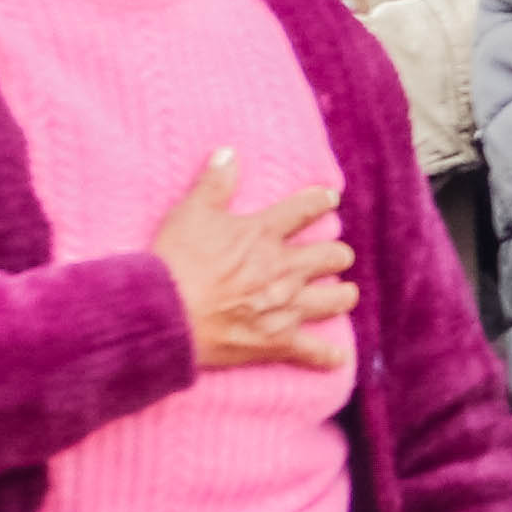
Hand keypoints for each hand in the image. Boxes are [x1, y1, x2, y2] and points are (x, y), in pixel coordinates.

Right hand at [151, 143, 356, 372]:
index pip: (304, 209)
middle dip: (337, 255)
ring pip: (335, 299)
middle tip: (335, 256)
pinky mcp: (277, 342)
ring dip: (342, 296)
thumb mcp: (190, 212)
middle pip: (332, 256)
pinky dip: (327, 357)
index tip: (330, 199)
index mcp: (263, 234)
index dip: (321, 201)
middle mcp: (284, 268)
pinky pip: (313, 352)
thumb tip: (228, 152)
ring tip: (344, 294)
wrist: (166, 313)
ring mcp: (285, 306)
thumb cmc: (175, 261)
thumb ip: (214, 183)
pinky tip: (338, 359)